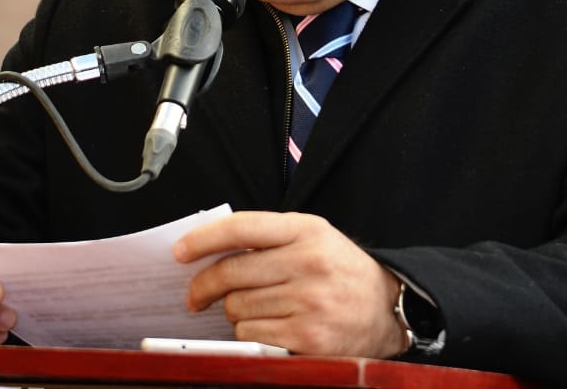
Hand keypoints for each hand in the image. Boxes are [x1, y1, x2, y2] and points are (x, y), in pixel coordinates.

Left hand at [173, 211, 406, 358]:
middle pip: (230, 273)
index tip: (179, 252)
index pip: (241, 228)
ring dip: (234, 312)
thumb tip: (208, 252)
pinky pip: (251, 335)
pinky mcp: (308, 337)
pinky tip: (268, 327)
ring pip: (237, 307)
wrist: (387, 309)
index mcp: (306, 230)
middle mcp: (308, 262)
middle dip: (204, 286)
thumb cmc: (340, 271)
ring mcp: (309, 301)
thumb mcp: (313, 238)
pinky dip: (250, 334)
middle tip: (195, 296)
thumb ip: (268, 239)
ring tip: (253, 310)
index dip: (203, 239)